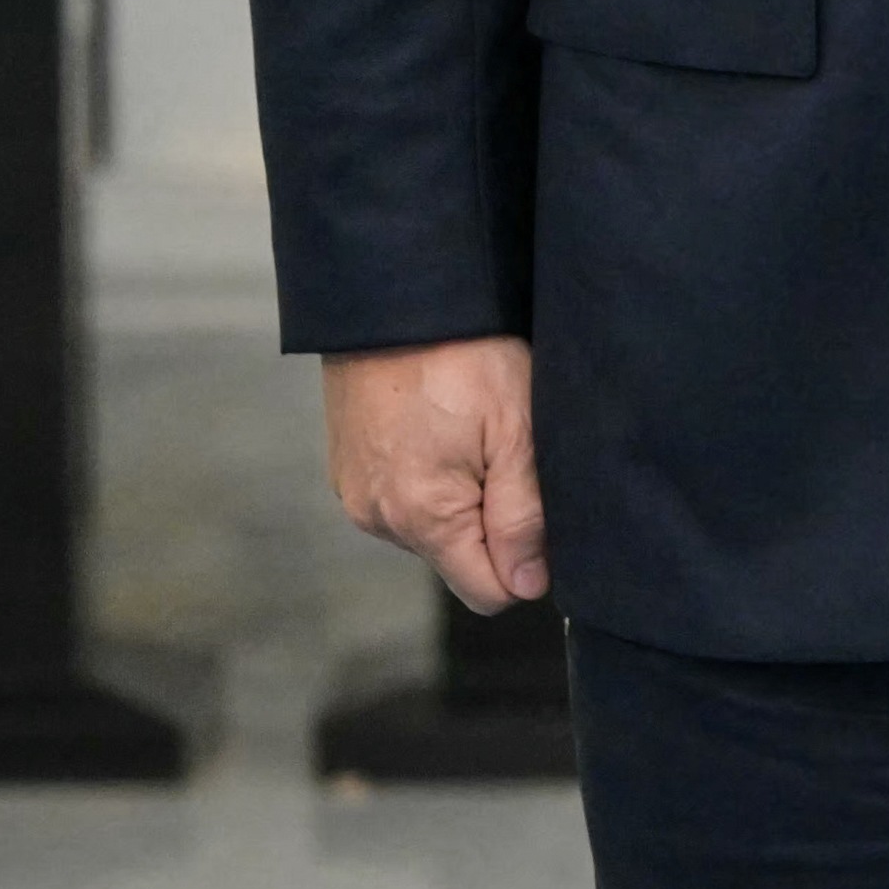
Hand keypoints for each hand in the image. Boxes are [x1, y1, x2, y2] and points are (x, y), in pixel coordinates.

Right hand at [323, 335, 549, 611]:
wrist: (397, 297)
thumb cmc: (465, 356)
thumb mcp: (517, 432)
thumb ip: (523, 517)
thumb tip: (528, 585)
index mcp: (423, 517)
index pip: (487, 592)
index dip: (526, 564)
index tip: (540, 510)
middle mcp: (379, 518)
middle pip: (460, 559)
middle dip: (493, 521)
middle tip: (506, 450)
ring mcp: (356, 495)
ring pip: (433, 529)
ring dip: (462, 497)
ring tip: (471, 431)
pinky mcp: (348, 471)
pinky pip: (404, 499)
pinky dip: (430, 477)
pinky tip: (442, 427)